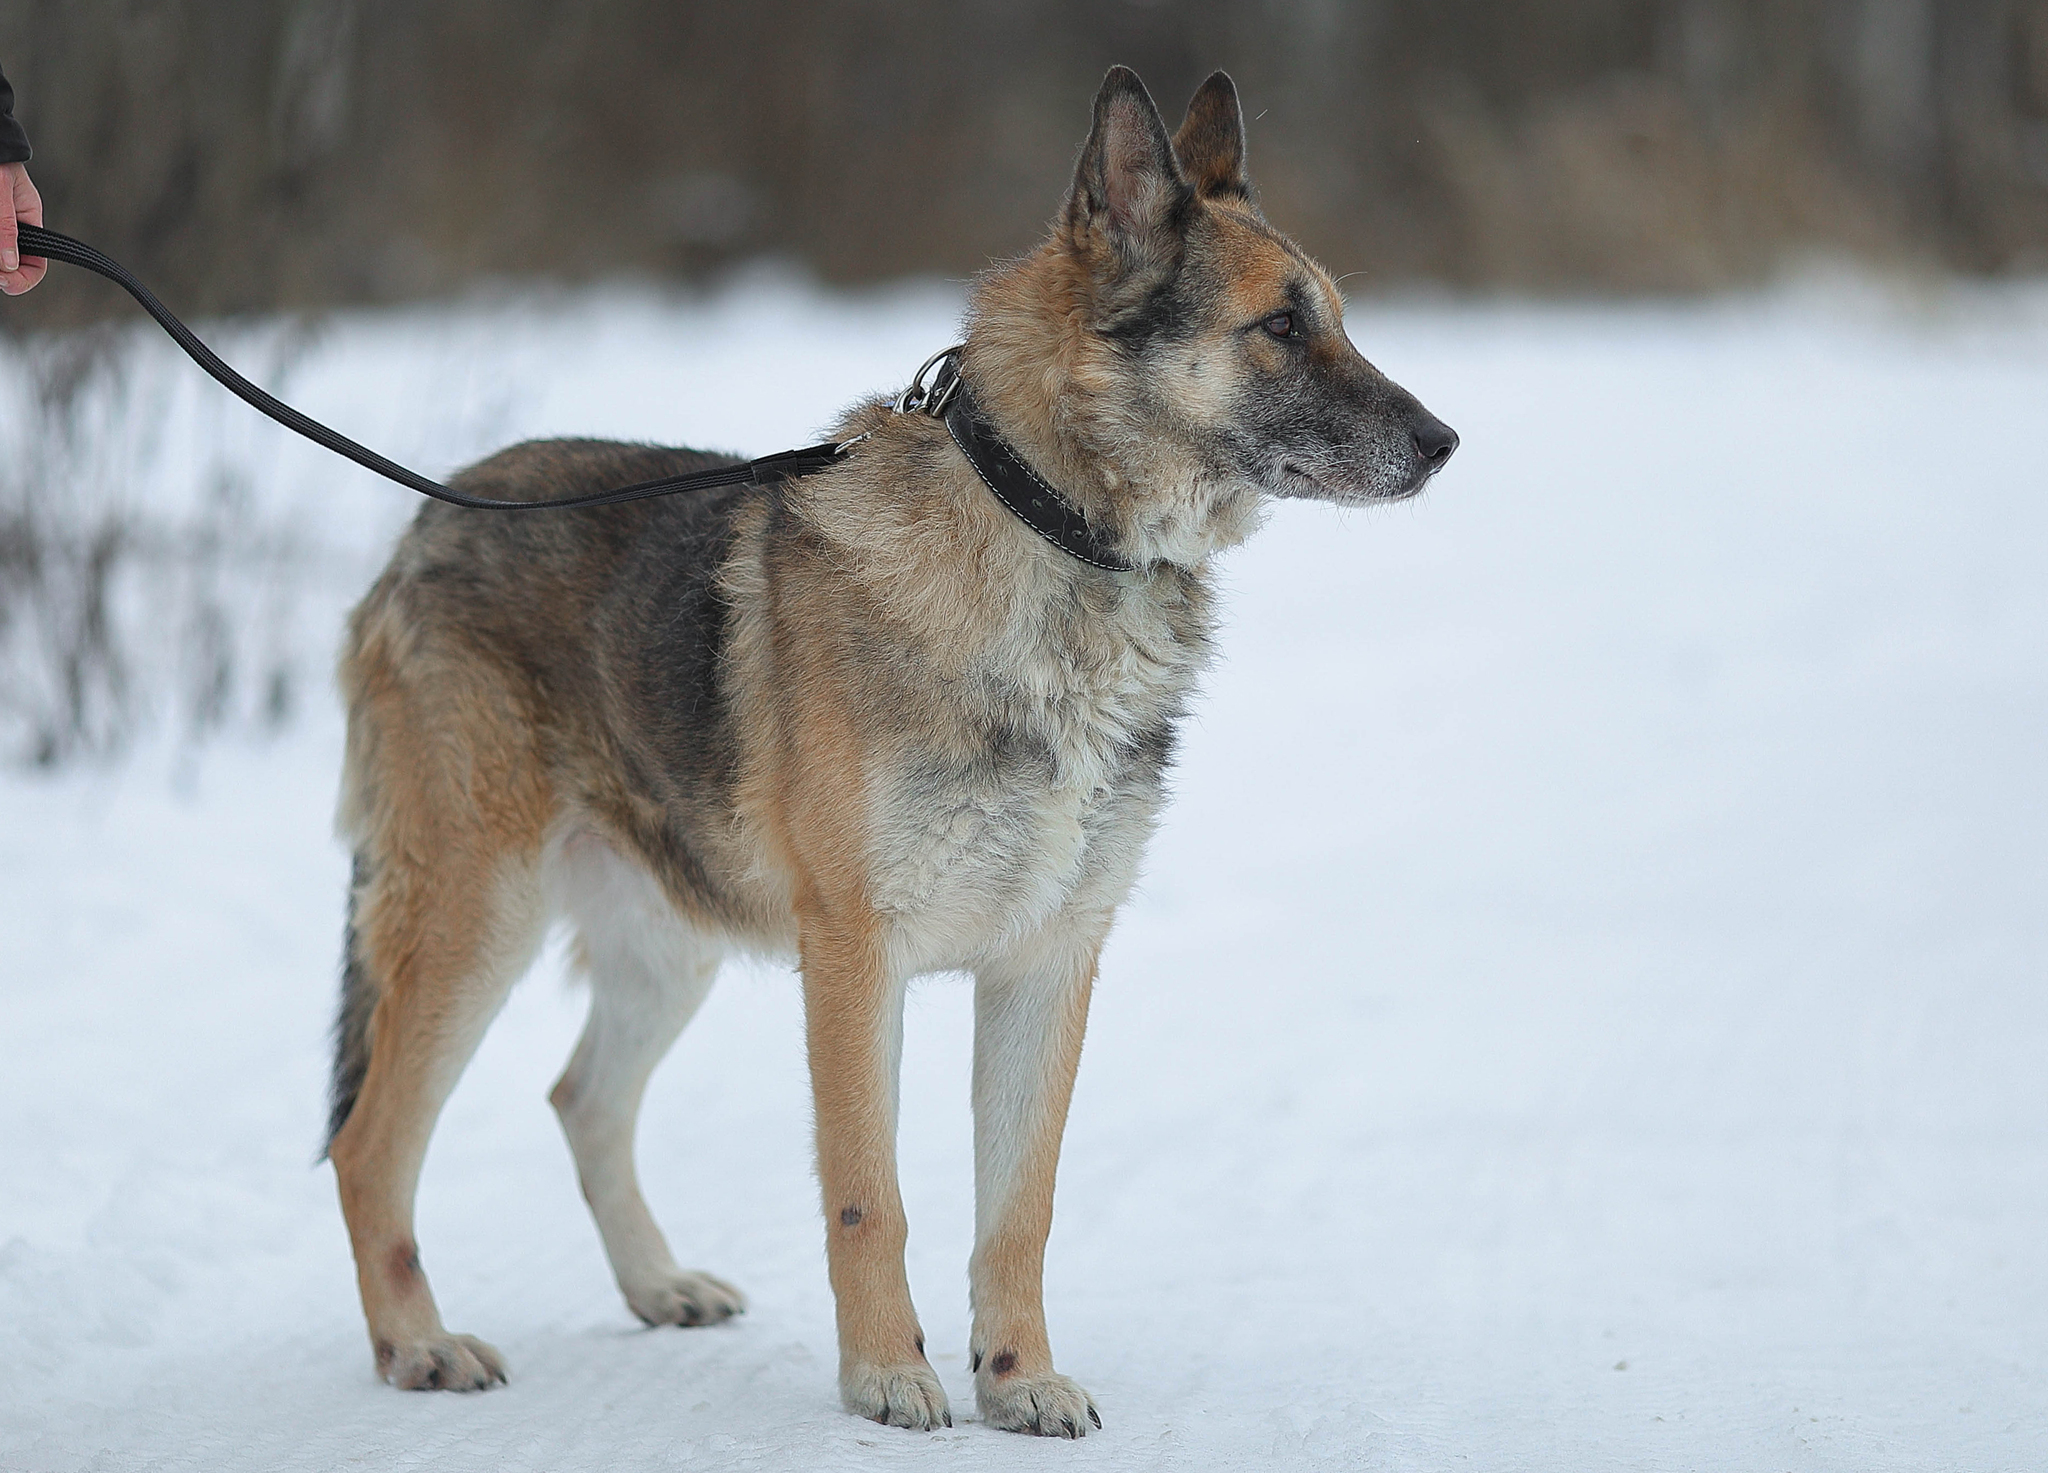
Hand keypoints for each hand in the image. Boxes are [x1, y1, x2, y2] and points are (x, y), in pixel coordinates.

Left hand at [1, 160, 46, 294]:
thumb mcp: (1, 194)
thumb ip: (5, 228)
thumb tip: (8, 264)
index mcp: (29, 220)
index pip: (36, 264)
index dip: (23, 280)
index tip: (4, 281)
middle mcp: (14, 226)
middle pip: (13, 264)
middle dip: (3, 272)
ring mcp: (0, 224)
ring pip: (0, 254)